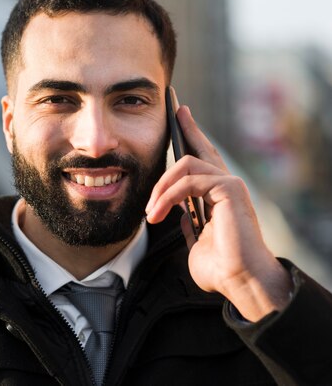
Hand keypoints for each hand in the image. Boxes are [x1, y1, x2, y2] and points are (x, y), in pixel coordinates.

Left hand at [145, 105, 291, 320]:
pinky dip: (168, 196)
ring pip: (186, 164)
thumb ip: (188, 222)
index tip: (181, 116)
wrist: (239, 282)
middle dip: (186, 127)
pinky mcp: (230, 188)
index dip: (193, 136)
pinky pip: (189, 181)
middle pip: (202, 148)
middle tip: (174, 109)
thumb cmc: (220, 268)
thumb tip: (177, 212)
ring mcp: (229, 184)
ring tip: (151, 212)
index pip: (203, 160)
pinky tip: (157, 213)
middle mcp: (225, 185)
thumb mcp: (195, 241)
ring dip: (161, 188)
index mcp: (217, 195)